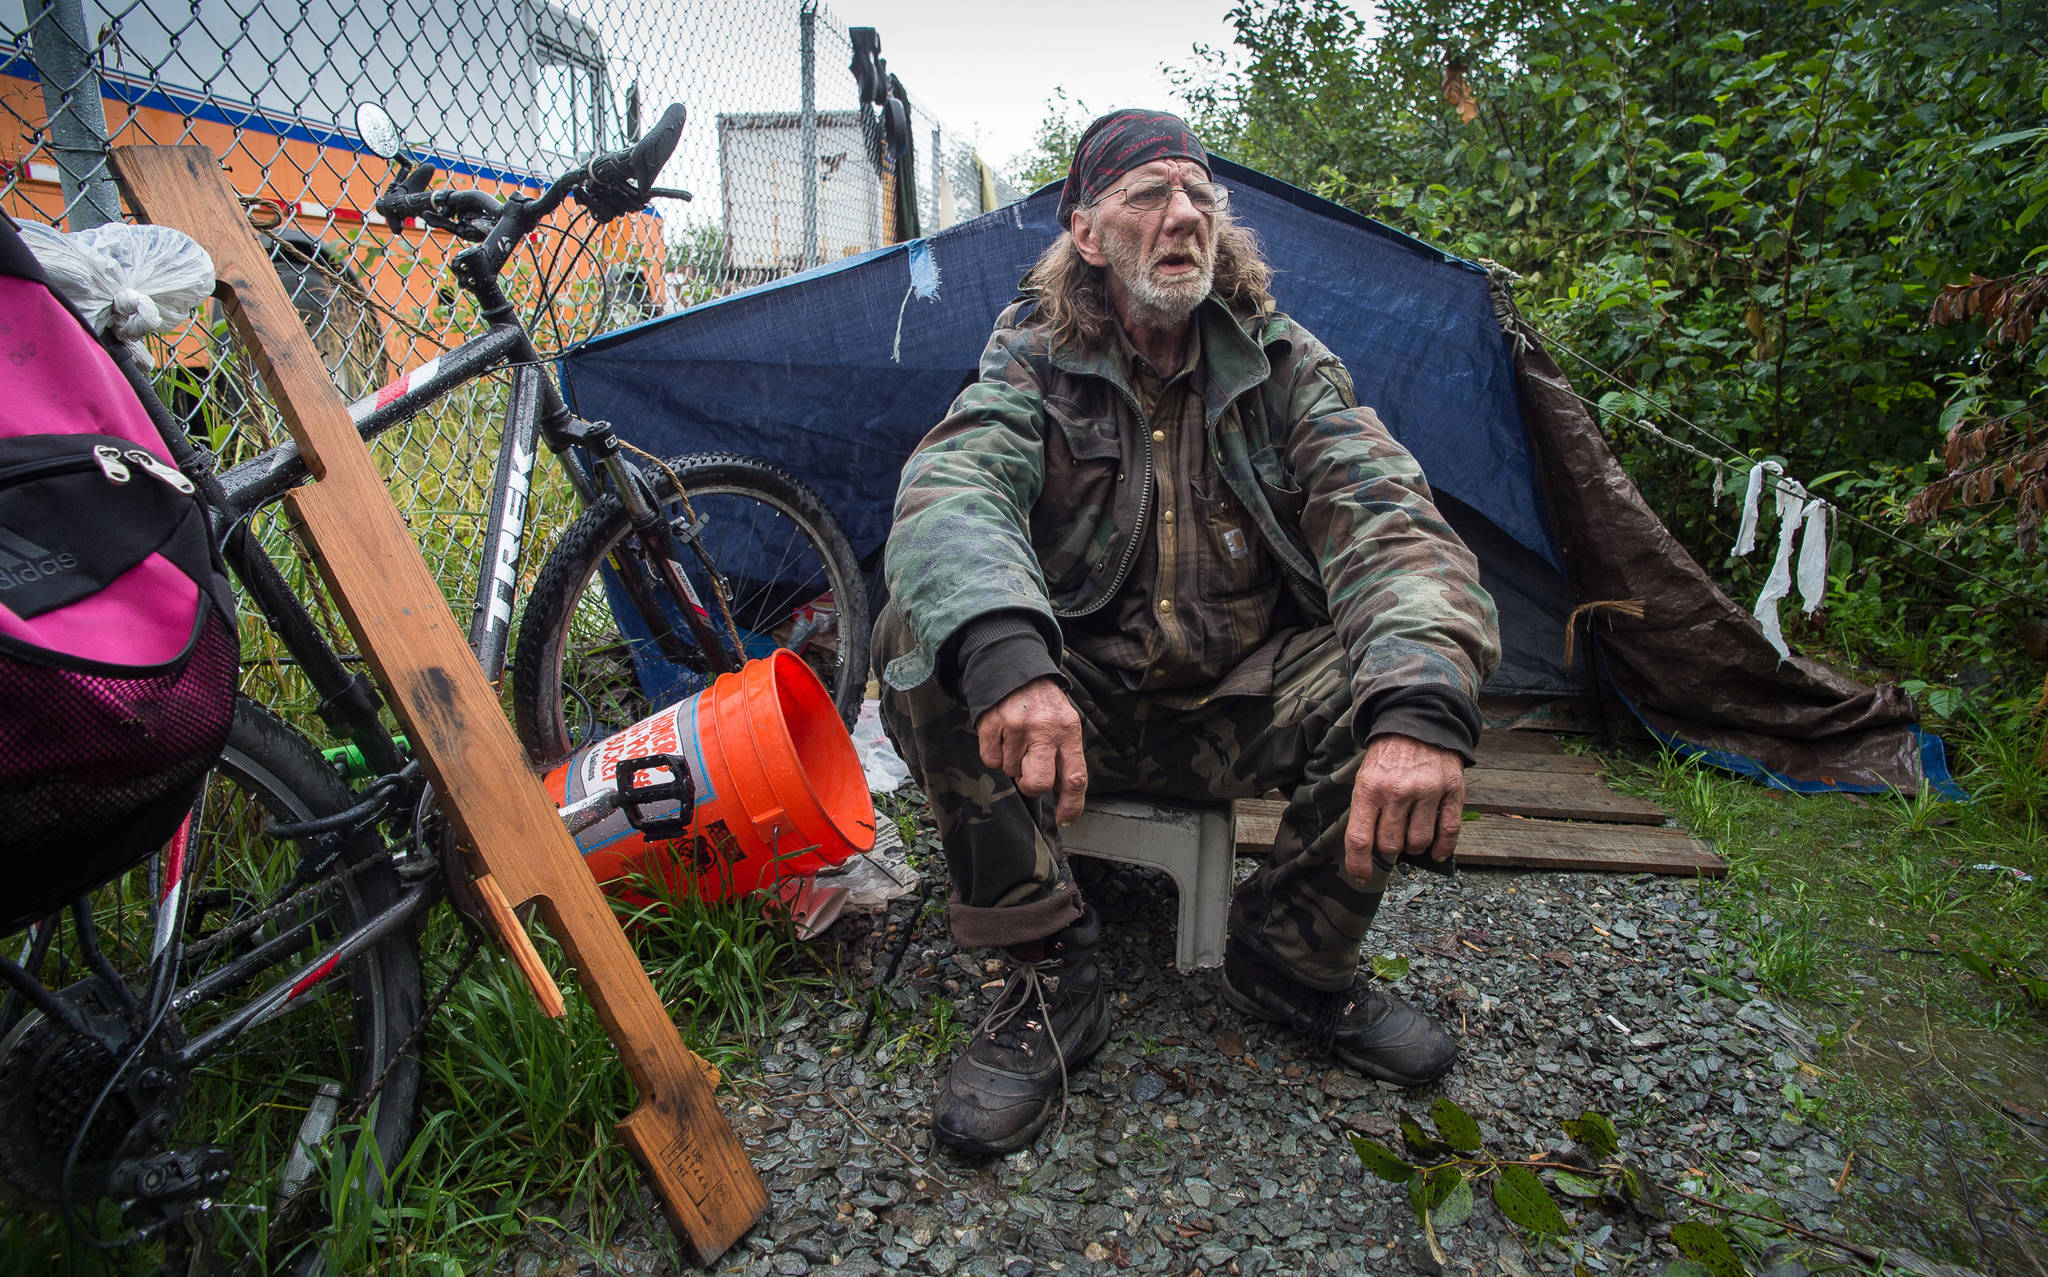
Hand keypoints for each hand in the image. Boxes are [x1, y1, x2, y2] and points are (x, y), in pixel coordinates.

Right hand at [976, 675, 1087, 825]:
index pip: (1075, 778)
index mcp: (1068, 730)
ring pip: (1011, 772)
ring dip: (1013, 764)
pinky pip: (991, 761)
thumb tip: (1060, 793)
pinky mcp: (992, 724)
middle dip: (1032, 787)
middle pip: (1038, 783)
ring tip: (1018, 740)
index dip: (1071, 804)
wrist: (1015, 667)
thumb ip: (1065, 756)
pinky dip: (995, 755)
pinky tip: (1003, 737)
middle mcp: (1044, 728)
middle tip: (1029, 774)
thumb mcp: (1065, 723)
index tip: (1064, 818)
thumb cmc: (1044, 705)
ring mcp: (1016, 726)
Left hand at [1345, 735, 1465, 881]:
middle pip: (1391, 845)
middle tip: (1391, 841)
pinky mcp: (1452, 791)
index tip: (1361, 876)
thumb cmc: (1387, 756)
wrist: (1418, 721)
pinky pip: (1448, 832)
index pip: (1360, 839)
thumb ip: (1367, 811)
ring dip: (1414, 848)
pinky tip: (1437, 852)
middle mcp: (1398, 792)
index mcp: (1370, 789)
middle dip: (1389, 850)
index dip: (1359, 864)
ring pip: (1419, 843)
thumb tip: (1370, 851)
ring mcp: (1427, 792)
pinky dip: (1442, 849)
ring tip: (1412, 837)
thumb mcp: (1365, 777)